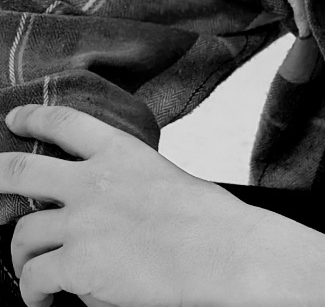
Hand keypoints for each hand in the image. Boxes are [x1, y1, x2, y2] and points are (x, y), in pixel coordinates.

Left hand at [0, 104, 265, 306]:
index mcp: (124, 153)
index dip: (35, 117)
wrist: (222, 255)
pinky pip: (33, 279)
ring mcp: (81, 221)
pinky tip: (44, 301)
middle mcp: (94, 182)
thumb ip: (132, 188)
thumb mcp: (170, 183)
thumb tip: (110, 219)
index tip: (17, 119)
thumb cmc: (211, 225)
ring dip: (21, 256)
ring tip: (32, 275)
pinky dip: (33, 294)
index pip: (68, 123)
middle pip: (22, 169)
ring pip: (23, 235)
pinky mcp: (76, 263)